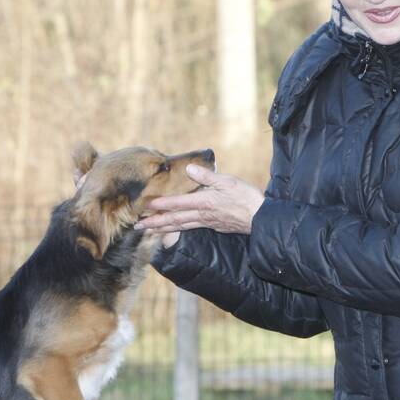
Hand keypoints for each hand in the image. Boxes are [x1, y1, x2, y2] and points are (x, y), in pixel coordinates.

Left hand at [136, 165, 264, 236]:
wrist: (261, 218)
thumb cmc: (246, 197)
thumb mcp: (228, 181)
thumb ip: (207, 176)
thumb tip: (189, 169)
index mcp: (204, 202)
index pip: (178, 203)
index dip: (161, 205)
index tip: (146, 207)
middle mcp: (203, 214)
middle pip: (175, 220)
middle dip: (156, 223)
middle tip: (138, 226)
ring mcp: (208, 222)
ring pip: (181, 226)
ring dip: (164, 228)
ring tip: (150, 230)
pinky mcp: (214, 226)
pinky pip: (191, 229)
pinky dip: (179, 230)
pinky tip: (175, 230)